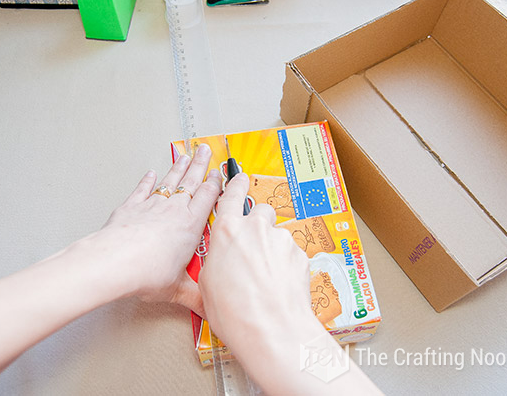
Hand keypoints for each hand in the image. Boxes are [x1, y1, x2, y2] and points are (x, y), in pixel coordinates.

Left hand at [73, 144, 221, 315]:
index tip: (221, 174)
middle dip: (200, 164)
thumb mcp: (178, 289)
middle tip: (205, 150)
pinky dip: (147, 180)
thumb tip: (209, 309)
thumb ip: (196, 296)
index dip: (216, 184)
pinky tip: (150, 173)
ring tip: (185, 155)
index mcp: (191, 225)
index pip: (209, 197)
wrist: (116, 262)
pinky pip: (142, 189)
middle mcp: (173, 209)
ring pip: (169, 180)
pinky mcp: (131, 206)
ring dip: (178, 166)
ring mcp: (152, 205)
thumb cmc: (146, 272)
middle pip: (191, 181)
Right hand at [199, 174, 381, 394]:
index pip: (232, 195)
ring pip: (277, 235)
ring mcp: (280, 240)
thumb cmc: (234, 312)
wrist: (270, 329)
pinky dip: (287, 265)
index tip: (239, 177)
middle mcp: (255, 229)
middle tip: (252, 250)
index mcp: (227, 231)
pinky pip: (292, 253)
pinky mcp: (300, 254)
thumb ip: (216, 261)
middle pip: (260, 212)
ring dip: (273, 250)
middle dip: (258, 225)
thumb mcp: (207, 284)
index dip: (236, 184)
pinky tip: (280, 285)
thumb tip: (222, 262)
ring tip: (266, 278)